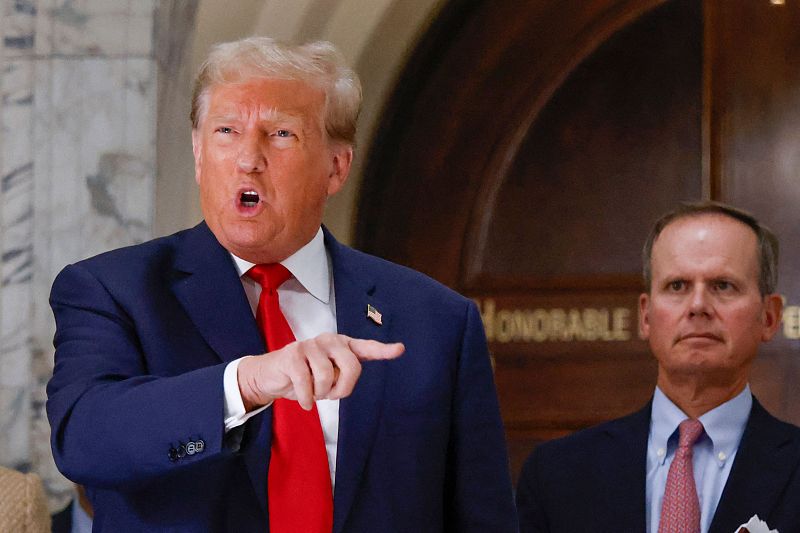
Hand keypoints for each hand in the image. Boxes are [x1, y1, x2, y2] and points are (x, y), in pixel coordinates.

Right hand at [237, 333, 403, 410]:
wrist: (270, 377)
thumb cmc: (304, 377)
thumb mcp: (328, 378)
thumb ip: (343, 376)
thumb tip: (346, 381)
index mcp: (342, 346)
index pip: (366, 348)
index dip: (383, 350)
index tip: (400, 349)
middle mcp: (329, 340)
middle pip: (352, 366)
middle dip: (343, 388)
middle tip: (330, 395)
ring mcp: (310, 345)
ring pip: (327, 376)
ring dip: (320, 393)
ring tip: (313, 392)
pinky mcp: (292, 354)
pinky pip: (307, 383)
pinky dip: (306, 399)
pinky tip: (303, 401)